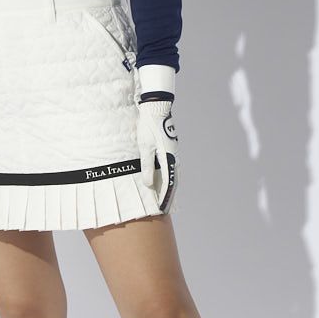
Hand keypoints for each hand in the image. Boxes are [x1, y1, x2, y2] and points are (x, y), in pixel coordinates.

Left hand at [137, 96, 178, 212]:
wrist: (157, 109)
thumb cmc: (149, 127)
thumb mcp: (145, 147)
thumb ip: (147, 166)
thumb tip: (148, 184)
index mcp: (168, 159)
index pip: (168, 183)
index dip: (165, 197)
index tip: (162, 208)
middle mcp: (174, 157)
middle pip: (173, 181)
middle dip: (169, 196)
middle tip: (165, 208)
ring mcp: (173, 153)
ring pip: (173, 174)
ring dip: (170, 187)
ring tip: (165, 198)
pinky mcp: (170, 149)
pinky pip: (171, 167)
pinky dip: (168, 177)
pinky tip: (163, 180)